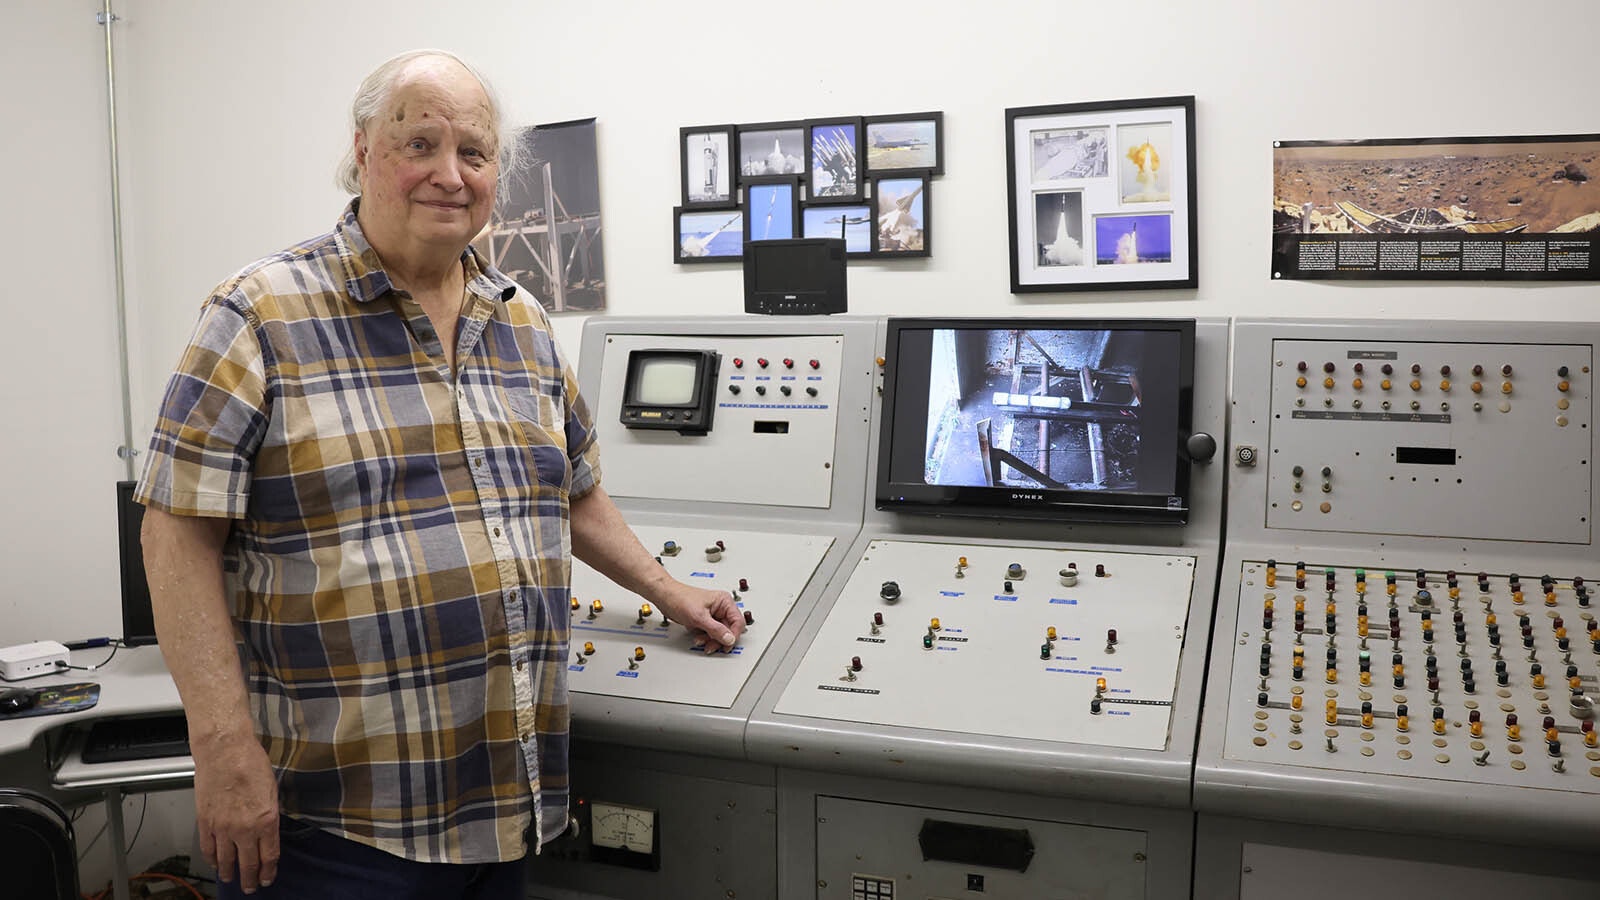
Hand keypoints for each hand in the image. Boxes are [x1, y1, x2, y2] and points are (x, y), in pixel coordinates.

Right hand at [192, 733, 279, 892]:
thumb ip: (270, 815)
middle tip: (250, 888)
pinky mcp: (206, 822)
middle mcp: (245, 828)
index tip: (267, 879)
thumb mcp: (272, 791)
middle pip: (248, 863)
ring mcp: (223, 827)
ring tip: (232, 880)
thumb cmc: (251, 763)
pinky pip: (208, 848)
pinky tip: (216, 864)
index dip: (268, 871)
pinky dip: (212, 860)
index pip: (269, 856)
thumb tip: (268, 831)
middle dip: (250, 879)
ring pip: (226, 860)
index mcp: (267, 820)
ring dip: (230, 873)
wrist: (225, 751)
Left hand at [656, 582, 744, 653]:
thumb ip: (716, 630)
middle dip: (719, 639)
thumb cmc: (680, 598)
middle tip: (711, 645)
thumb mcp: (699, 617)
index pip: (738, 622)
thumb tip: (730, 639)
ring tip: (701, 640)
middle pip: (729, 630)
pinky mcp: (705, 620)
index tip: (726, 644)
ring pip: (719, 633)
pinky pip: (710, 633)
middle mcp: (721, 608)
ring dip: (711, 640)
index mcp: (724, 601)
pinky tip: (697, 637)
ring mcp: (713, 615)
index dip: (733, 635)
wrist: (664, 597)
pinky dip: (705, 638)